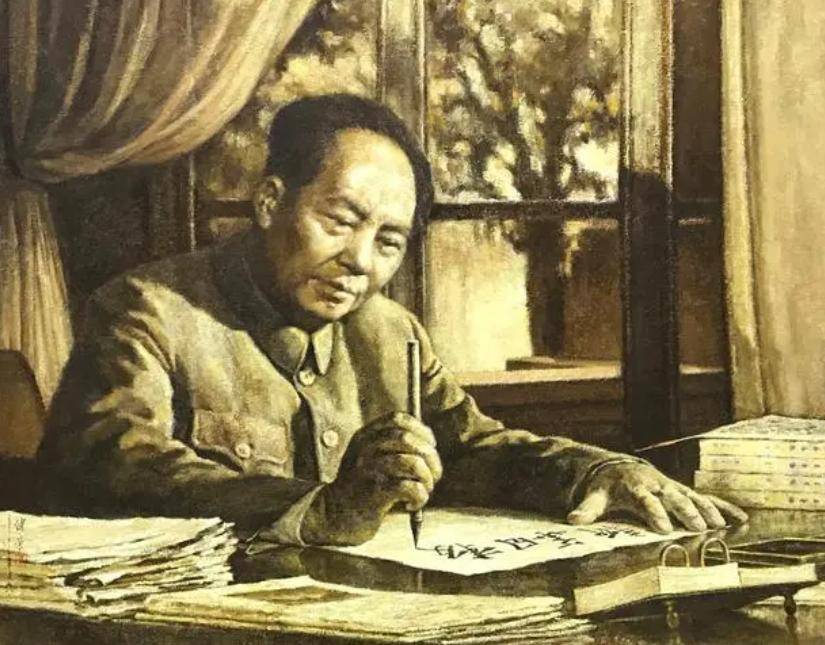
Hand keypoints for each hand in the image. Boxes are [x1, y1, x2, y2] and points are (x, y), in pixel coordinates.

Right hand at [301, 412, 442, 544]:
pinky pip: (410, 487)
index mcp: (364, 436)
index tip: (430, 447)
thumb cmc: (361, 487)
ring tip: (424, 490)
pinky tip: (412, 505)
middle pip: (408, 439)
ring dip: (427, 478)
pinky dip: (420, 496)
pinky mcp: (374, 493)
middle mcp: (365, 448)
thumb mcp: (369, 458)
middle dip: (431, 457)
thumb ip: (392, 447)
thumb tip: (430, 446)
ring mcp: (368, 469)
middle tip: (434, 475)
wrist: (332, 516)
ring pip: (413, 462)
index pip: (398, 419)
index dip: (422, 430)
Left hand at [567, 461, 747, 532]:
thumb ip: (587, 510)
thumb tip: (572, 520)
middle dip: (686, 512)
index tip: (663, 528)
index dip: (654, 513)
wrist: (620, 469)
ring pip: (693, 498)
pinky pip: (707, 498)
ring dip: (708, 511)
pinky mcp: (684, 491)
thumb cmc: (608, 488)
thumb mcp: (595, 497)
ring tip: (721, 526)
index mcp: (636, 489)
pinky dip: (723, 507)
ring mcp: (673, 488)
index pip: (646, 501)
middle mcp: (657, 486)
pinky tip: (741, 518)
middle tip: (699, 528)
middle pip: (674, 499)